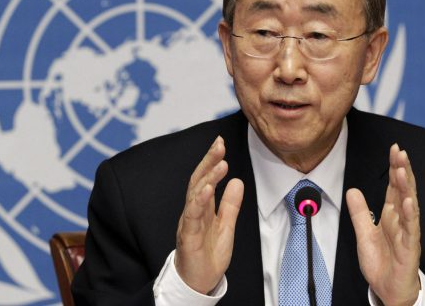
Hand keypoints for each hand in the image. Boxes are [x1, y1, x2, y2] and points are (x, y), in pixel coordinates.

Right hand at [175, 136, 243, 293]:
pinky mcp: (188, 236)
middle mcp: (193, 210)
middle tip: (219, 144)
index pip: (206, 178)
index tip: (220, 142)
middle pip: (198, 180)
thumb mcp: (226, 226)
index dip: (212, 160)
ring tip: (220, 163)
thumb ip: (230, 205)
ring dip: (207, 177)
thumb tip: (237, 181)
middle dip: (208, 160)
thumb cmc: (208, 255)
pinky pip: (192, 215)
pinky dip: (199, 200)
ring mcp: (189, 222)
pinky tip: (207, 188)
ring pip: (195, 194)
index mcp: (202, 207)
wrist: (198, 282)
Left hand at [346, 143, 420, 305]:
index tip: (394, 149)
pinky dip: (408, 215)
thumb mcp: (363, 233)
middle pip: (403, 191)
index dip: (394, 168)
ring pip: (409, 206)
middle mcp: (401, 221)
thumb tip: (352, 190)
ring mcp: (407, 233)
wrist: (388, 289)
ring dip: (406, 188)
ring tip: (402, 170)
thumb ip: (359, 212)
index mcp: (391, 215)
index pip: (394, 187)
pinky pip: (410, 230)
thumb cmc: (381, 262)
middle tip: (399, 152)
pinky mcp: (409, 249)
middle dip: (402, 171)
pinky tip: (407, 202)